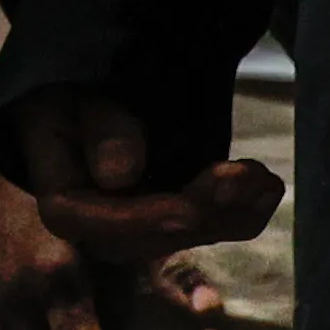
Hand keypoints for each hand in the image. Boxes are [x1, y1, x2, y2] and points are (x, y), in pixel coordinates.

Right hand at [0, 76, 286, 270]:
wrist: (97, 96)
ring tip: (263, 178)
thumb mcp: (81, 94)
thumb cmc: (81, 90)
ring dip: (230, 212)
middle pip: (144, 239)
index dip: (141, 221)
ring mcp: (136, 230)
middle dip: (199, 213)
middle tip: (240, 177)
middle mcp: (94, 227)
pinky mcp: (171, 223)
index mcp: (60, 197)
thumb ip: (100, 127)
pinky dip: (243, 213)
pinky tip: (269, 188)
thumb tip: (121, 175)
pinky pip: (209, 230)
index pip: (88, 222)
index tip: (186, 210)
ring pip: (184, 238)